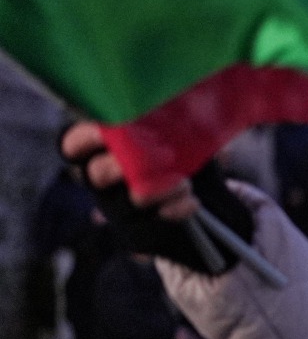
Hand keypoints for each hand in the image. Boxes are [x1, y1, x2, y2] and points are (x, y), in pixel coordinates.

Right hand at [61, 122, 198, 221]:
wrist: (203, 199)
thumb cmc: (180, 155)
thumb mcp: (173, 134)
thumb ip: (169, 121)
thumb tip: (191, 107)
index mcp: (100, 154)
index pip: (73, 145)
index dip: (83, 138)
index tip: (107, 131)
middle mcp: (102, 184)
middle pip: (98, 174)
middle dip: (126, 164)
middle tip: (162, 154)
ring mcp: (119, 209)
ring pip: (133, 199)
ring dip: (162, 188)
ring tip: (184, 182)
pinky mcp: (140, 231)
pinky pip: (156, 221)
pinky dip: (177, 209)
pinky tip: (192, 201)